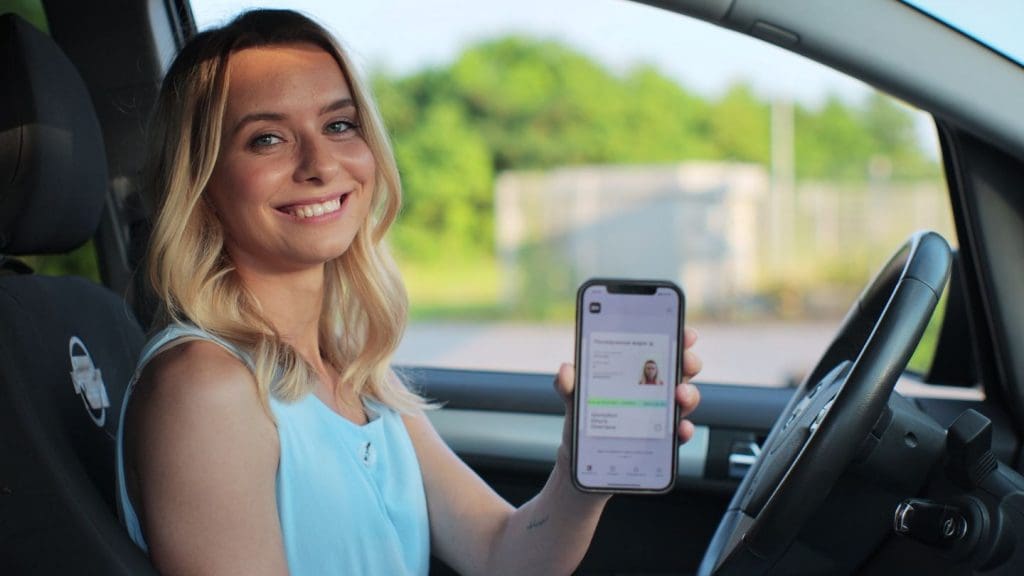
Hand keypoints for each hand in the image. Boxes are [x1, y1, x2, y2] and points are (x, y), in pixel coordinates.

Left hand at [554, 327, 702, 464]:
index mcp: (636, 371)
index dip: (677, 337)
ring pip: (685, 400)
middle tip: (686, 361)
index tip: (685, 332)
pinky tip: (681, 428)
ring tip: (680, 395)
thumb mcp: (573, 398)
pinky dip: (684, 430)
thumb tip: (566, 370)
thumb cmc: (583, 419)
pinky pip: (678, 435)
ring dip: (689, 395)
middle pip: (681, 371)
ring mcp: (660, 416)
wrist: (579, 462)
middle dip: (689, 362)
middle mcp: (654, 390)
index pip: (661, 348)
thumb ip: (568, 383)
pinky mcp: (661, 442)